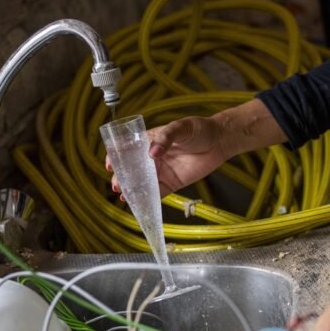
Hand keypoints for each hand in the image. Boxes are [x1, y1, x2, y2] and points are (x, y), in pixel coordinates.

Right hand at [106, 116, 226, 197]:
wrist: (219, 141)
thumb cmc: (198, 129)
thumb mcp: (180, 127)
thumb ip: (165, 138)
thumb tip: (152, 153)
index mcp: (149, 142)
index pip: (127, 149)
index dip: (116, 156)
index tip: (110, 164)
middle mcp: (152, 159)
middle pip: (132, 170)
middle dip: (122, 178)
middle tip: (117, 185)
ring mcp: (161, 172)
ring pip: (141, 184)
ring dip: (131, 190)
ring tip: (124, 196)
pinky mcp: (171, 184)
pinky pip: (157, 193)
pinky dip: (147, 199)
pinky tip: (139, 203)